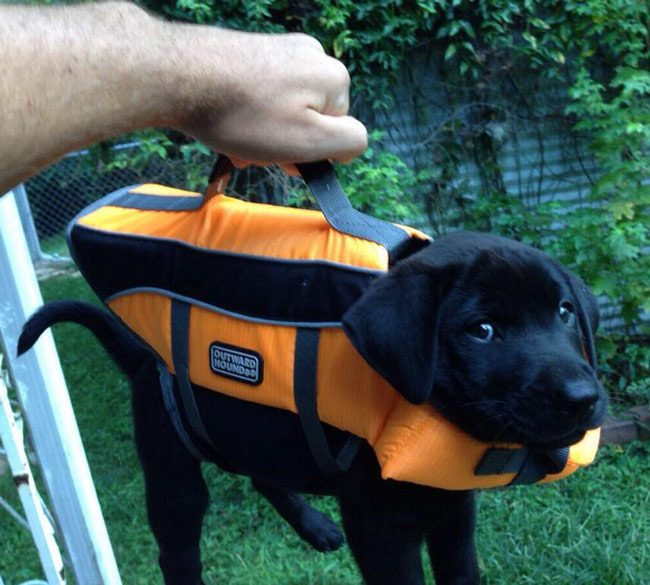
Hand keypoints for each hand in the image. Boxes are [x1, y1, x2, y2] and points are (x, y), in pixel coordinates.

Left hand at [171, 27, 367, 169]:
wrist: (176, 75)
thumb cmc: (243, 115)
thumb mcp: (308, 140)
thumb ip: (347, 142)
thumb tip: (355, 141)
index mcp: (333, 77)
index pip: (340, 131)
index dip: (312, 154)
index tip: (283, 161)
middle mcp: (312, 55)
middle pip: (311, 118)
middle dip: (285, 144)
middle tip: (255, 155)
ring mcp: (280, 48)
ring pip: (284, 109)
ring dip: (264, 134)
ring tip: (236, 142)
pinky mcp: (252, 50)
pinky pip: (262, 94)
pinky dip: (249, 115)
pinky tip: (227, 123)